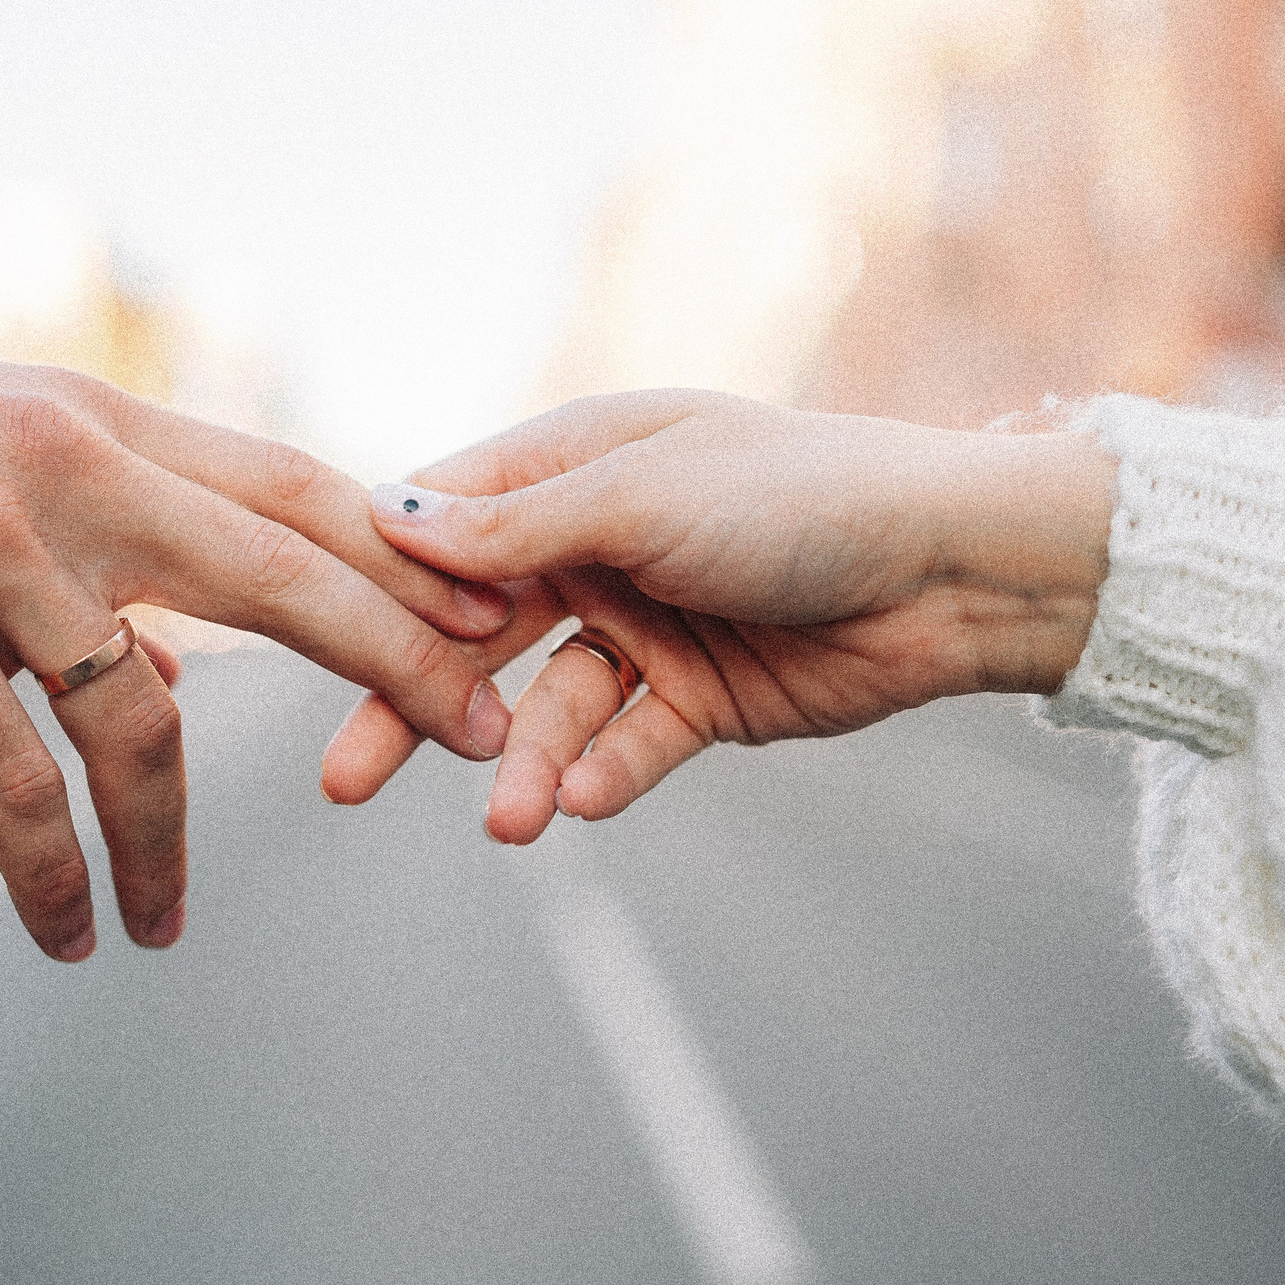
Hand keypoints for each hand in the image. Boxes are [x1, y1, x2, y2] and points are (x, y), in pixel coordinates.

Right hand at [0, 243, 514, 957]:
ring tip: (168, 926)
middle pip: (284, 572)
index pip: (293, 482)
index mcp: (101, 419)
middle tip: (484, 742)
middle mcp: (73, 472)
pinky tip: (68, 932)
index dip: (405, 553)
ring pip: (148, 713)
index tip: (491, 612)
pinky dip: (55, 868)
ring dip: (171, 839)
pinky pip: (14, 779)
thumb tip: (175, 676)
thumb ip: (96, 544)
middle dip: (394, 660)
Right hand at [320, 390, 1116, 842]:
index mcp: (572, 466)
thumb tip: (386, 521)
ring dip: (523, 762)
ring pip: (547, 707)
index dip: (385, 583)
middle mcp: (594, 544)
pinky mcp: (697, 699)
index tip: (330, 640)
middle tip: (346, 777)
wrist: (954, 568)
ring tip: (513, 818)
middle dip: (414, 701)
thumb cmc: (804, 492)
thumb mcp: (643, 496)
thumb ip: (515, 528)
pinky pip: (625, 745)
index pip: (442, 525)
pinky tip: (582, 803)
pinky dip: (600, 775)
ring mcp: (645, 625)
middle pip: (472, 632)